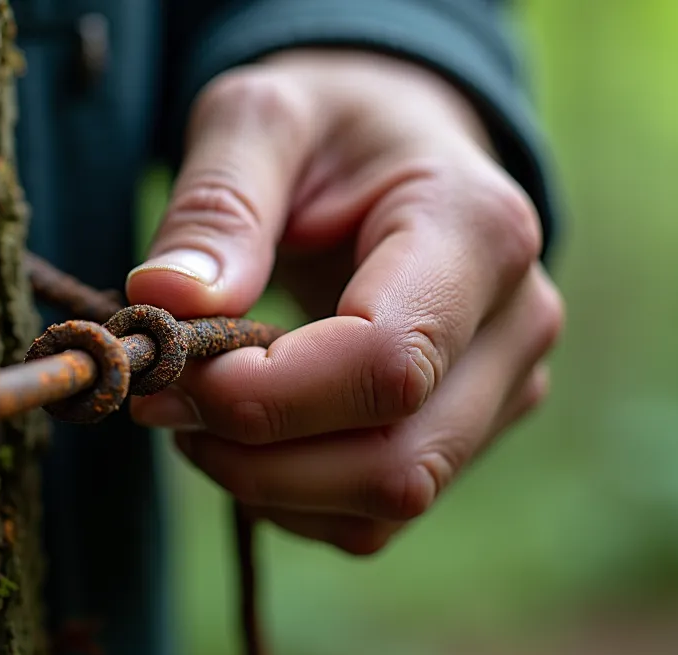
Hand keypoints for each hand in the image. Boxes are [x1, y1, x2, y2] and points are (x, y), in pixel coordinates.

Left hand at [125, 49, 562, 554]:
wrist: (400, 147)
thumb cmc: (331, 125)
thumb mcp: (261, 115)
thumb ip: (217, 202)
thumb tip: (166, 304)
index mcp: (478, 230)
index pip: (388, 360)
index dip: (271, 395)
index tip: (171, 374)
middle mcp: (516, 322)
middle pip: (396, 460)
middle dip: (256, 456)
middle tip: (161, 401)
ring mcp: (505, 388)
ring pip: (387, 503)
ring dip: (267, 484)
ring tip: (197, 410)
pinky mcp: (471, 431)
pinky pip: (377, 516)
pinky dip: (293, 499)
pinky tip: (247, 436)